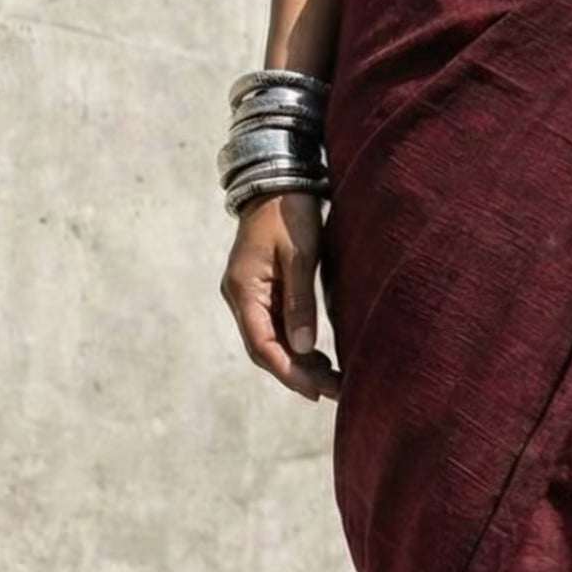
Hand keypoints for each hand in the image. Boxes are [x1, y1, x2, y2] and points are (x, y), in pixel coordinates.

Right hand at [219, 189, 341, 400]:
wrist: (276, 180)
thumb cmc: (290, 212)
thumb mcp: (300, 255)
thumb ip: (299, 301)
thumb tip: (301, 348)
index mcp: (244, 289)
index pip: (262, 344)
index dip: (288, 371)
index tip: (315, 390)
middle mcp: (240, 296)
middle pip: (264, 347)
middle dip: (296, 373)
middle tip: (331, 391)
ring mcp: (248, 293)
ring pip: (269, 339)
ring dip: (296, 361)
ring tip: (330, 379)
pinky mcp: (261, 288)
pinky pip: (274, 325)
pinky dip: (294, 344)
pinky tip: (316, 355)